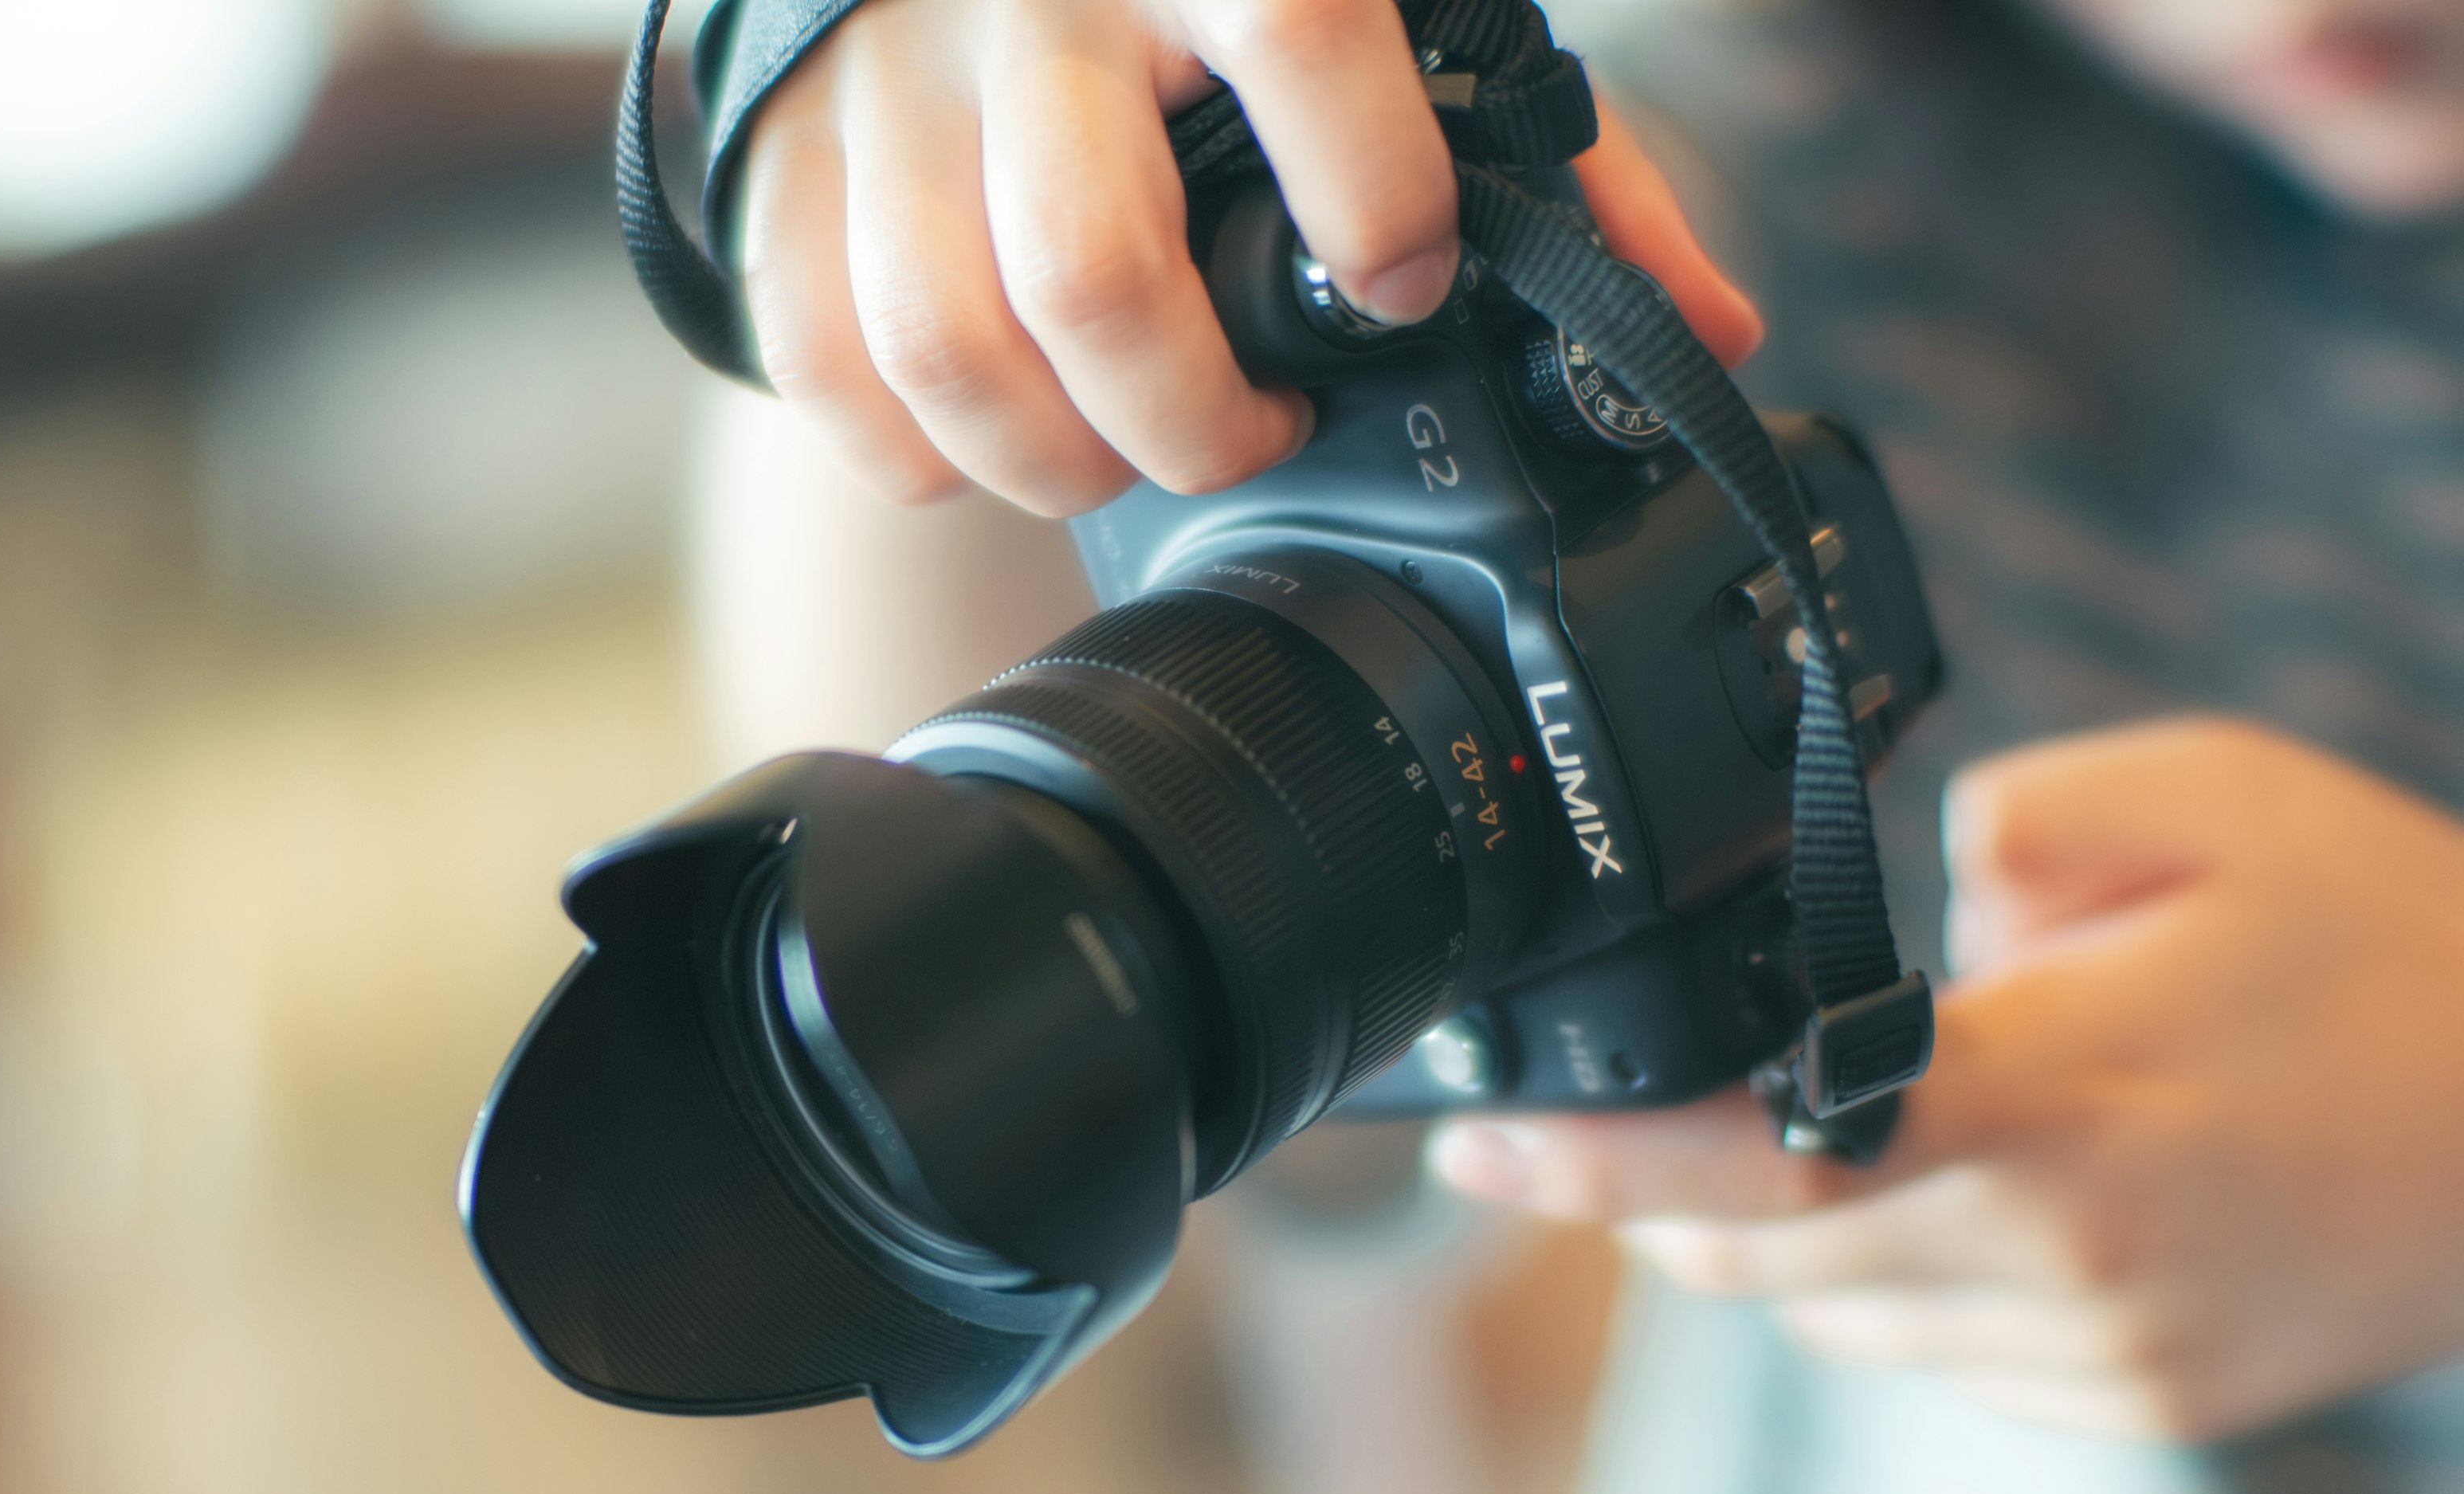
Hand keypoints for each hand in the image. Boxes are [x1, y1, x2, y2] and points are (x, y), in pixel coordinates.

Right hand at [737, 0, 1765, 515]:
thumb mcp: (1395, 14)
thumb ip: (1561, 158)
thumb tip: (1706, 332)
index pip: (1304, 33)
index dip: (1373, 199)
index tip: (1401, 282)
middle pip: (1087, 271)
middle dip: (1190, 422)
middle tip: (1254, 434)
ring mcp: (882, 83)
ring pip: (939, 346)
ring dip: (1050, 464)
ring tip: (1121, 453)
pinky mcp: (773, 163)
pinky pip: (822, 369)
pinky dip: (910, 456)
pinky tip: (989, 437)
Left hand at [1433, 718, 2463, 1440]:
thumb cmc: (2394, 939)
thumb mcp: (2201, 797)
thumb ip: (1999, 832)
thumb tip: (1883, 917)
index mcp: (2058, 1099)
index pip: (1764, 1149)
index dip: (1593, 1156)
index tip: (1472, 1139)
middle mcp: (2065, 1253)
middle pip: (1762, 1253)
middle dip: (1656, 1192)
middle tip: (1605, 1121)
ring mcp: (2105, 1351)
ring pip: (1837, 1315)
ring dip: (1777, 1236)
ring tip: (1801, 1135)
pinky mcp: (2143, 1405)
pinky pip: (1940, 1354)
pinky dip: (1895, 1281)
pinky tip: (1952, 1197)